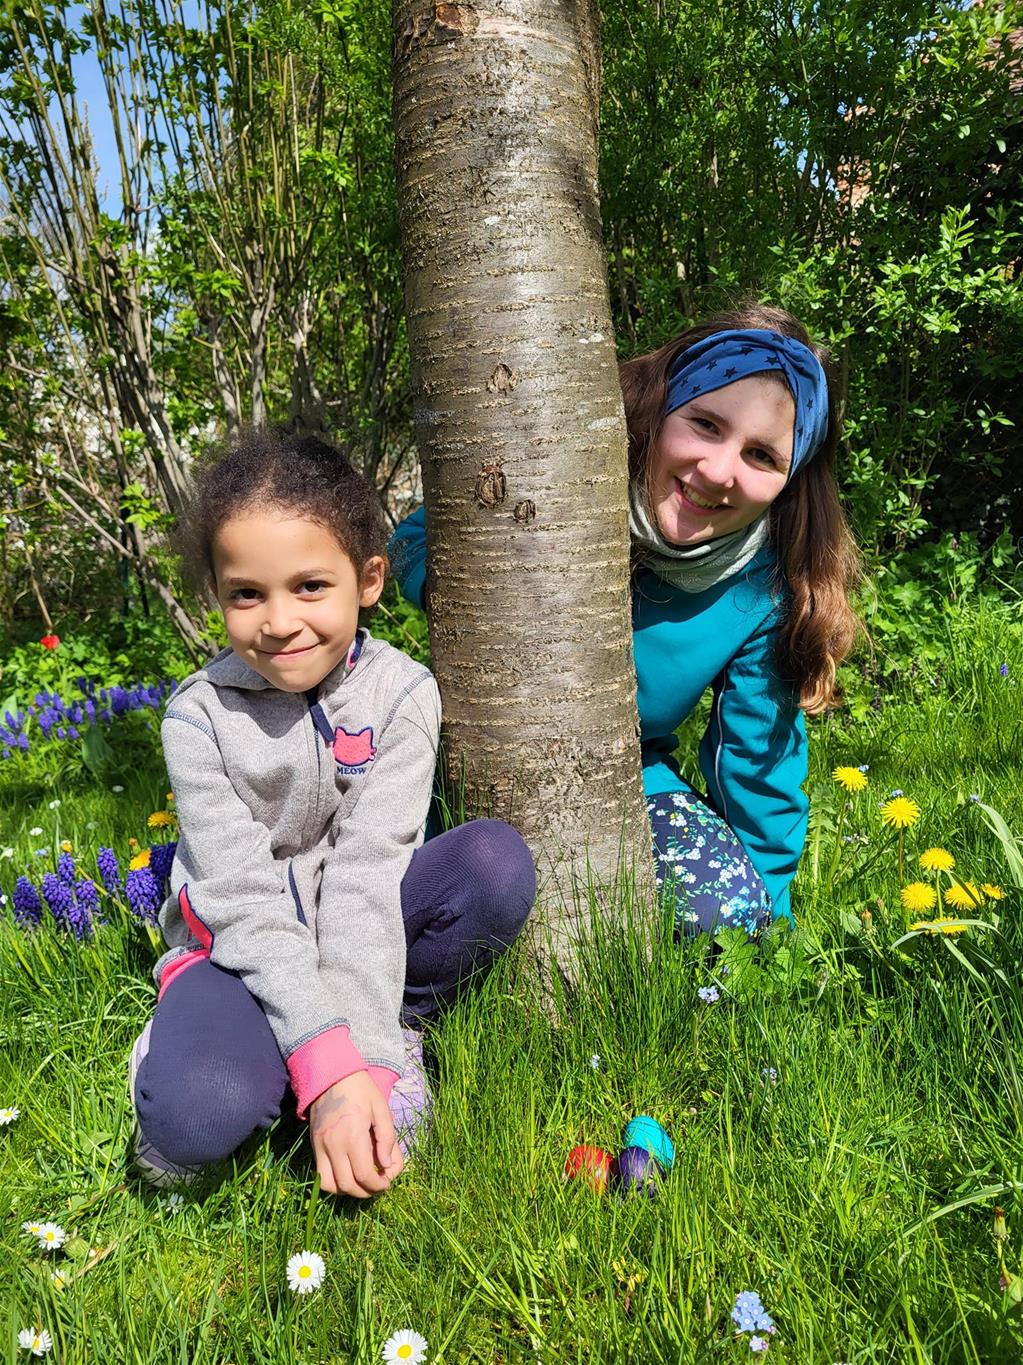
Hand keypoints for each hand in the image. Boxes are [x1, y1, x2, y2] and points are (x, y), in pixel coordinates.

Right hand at [308, 1071, 403, 1197]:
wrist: (331, 1074)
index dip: (378, 1185)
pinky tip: (347, 1176)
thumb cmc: (361, 1089)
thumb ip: (387, 1139)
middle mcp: (333, 1144)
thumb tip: (387, 1166)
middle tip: (378, 1185)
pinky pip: (320, 1175)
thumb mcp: (381, 1109)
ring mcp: (320, 1146)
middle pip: (348, 1185)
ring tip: (363, 1183)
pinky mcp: (314, 1146)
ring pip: (330, 1186)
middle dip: (366, 1192)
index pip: (363, 1175)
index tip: (387, 1182)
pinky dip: (334, 1184)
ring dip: (348, 1191)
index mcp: (353, 1134)